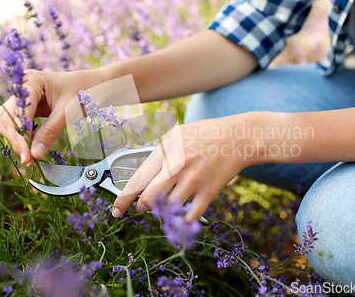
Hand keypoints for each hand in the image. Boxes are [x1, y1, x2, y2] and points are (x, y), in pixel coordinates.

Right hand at [0, 69, 93, 166]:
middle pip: (7, 118)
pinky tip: (31, 149)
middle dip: (16, 140)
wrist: (95, 85)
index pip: (18, 113)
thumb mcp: (67, 113)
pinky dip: (23, 137)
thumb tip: (34, 154)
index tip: (27, 156)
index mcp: (31, 81)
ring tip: (30, 158)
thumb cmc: (84, 92)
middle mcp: (22, 87)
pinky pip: (18, 123)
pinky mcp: (28, 107)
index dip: (21, 136)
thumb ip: (49, 132)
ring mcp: (23, 97)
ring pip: (8, 122)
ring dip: (17, 140)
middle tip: (28, 161)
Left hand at [111, 115, 247, 221]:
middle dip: (143, 207)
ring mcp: (193, 179)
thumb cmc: (205, 134)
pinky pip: (190, 215)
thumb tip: (142, 174)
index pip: (137, 180)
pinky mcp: (209, 190)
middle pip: (149, 198)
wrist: (238, 137)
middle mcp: (176, 165)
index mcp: (165, 150)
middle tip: (145, 207)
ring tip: (170, 204)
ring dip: (165, 212)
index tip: (116, 211)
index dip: (123, 199)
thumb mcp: (177, 134)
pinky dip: (184, 219)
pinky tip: (184, 213)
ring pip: (169, 209)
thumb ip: (159, 153)